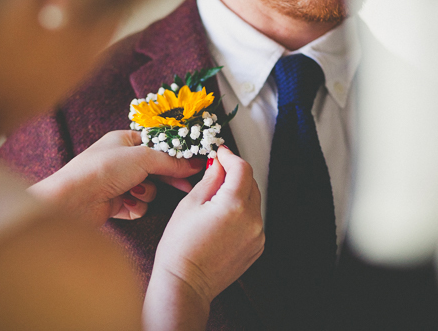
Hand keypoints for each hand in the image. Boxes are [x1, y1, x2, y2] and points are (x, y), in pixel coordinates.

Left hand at [27, 130, 203, 226]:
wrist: (73, 200)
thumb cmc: (101, 169)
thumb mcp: (142, 158)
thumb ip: (170, 161)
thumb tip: (193, 163)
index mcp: (124, 141)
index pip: (157, 145)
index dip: (175, 154)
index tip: (192, 161)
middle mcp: (121, 161)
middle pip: (155, 169)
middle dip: (166, 178)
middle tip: (185, 185)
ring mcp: (118, 183)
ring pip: (149, 190)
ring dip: (145, 194)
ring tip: (133, 192)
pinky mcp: (115, 204)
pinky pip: (138, 206)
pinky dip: (135, 207)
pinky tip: (124, 205)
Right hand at [143, 146, 264, 330]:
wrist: (185, 284)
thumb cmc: (180, 247)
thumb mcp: (190, 205)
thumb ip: (209, 180)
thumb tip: (218, 163)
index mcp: (234, 205)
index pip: (241, 168)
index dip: (230, 157)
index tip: (220, 153)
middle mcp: (252, 220)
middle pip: (251, 183)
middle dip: (235, 173)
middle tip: (217, 170)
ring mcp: (257, 235)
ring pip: (253, 201)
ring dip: (239, 192)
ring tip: (216, 195)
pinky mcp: (257, 247)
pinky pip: (253, 219)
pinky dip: (242, 211)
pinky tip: (222, 216)